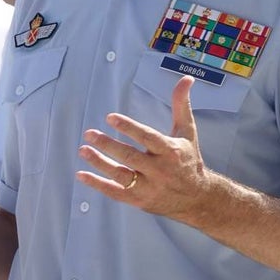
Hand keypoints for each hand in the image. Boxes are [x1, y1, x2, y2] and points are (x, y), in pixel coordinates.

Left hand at [77, 76, 213, 222]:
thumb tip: (186, 78)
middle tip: (89, 134)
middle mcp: (160, 170)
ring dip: (99, 163)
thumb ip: (181, 105)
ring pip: (121, 175)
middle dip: (108, 145)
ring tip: (83, 150)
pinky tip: (82, 174)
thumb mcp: (188, 132)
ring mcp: (149, 187)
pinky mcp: (140, 200)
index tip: (110, 117)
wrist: (197, 198)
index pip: (147, 138)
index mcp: (171, 151)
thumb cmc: (189, 160)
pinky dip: (98, 184)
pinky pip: (115, 193)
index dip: (129, 128)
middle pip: (130, 157)